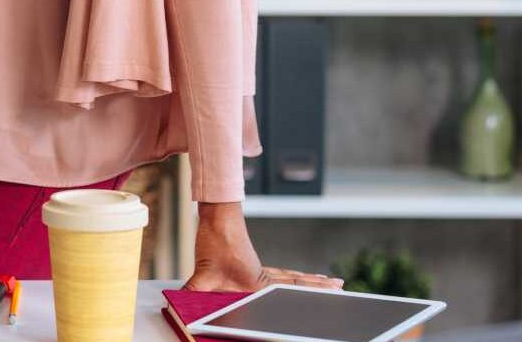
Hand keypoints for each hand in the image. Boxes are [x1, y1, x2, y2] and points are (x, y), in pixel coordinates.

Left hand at [186, 202, 340, 290]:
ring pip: (292, 279)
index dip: (311, 291)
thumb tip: (179, 305)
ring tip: (332, 283)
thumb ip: (194, 291)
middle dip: (319, 288)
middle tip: (341, 288)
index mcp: (259, 282)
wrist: (215, 216)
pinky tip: (299, 279)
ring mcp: (261, 272)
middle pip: (297, 284)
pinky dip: (294, 278)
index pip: (291, 289)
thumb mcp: (202, 275)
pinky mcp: (254, 268)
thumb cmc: (213, 241)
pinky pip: (281, 275)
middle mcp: (264, 277)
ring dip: (310, 282)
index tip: (333, 291)